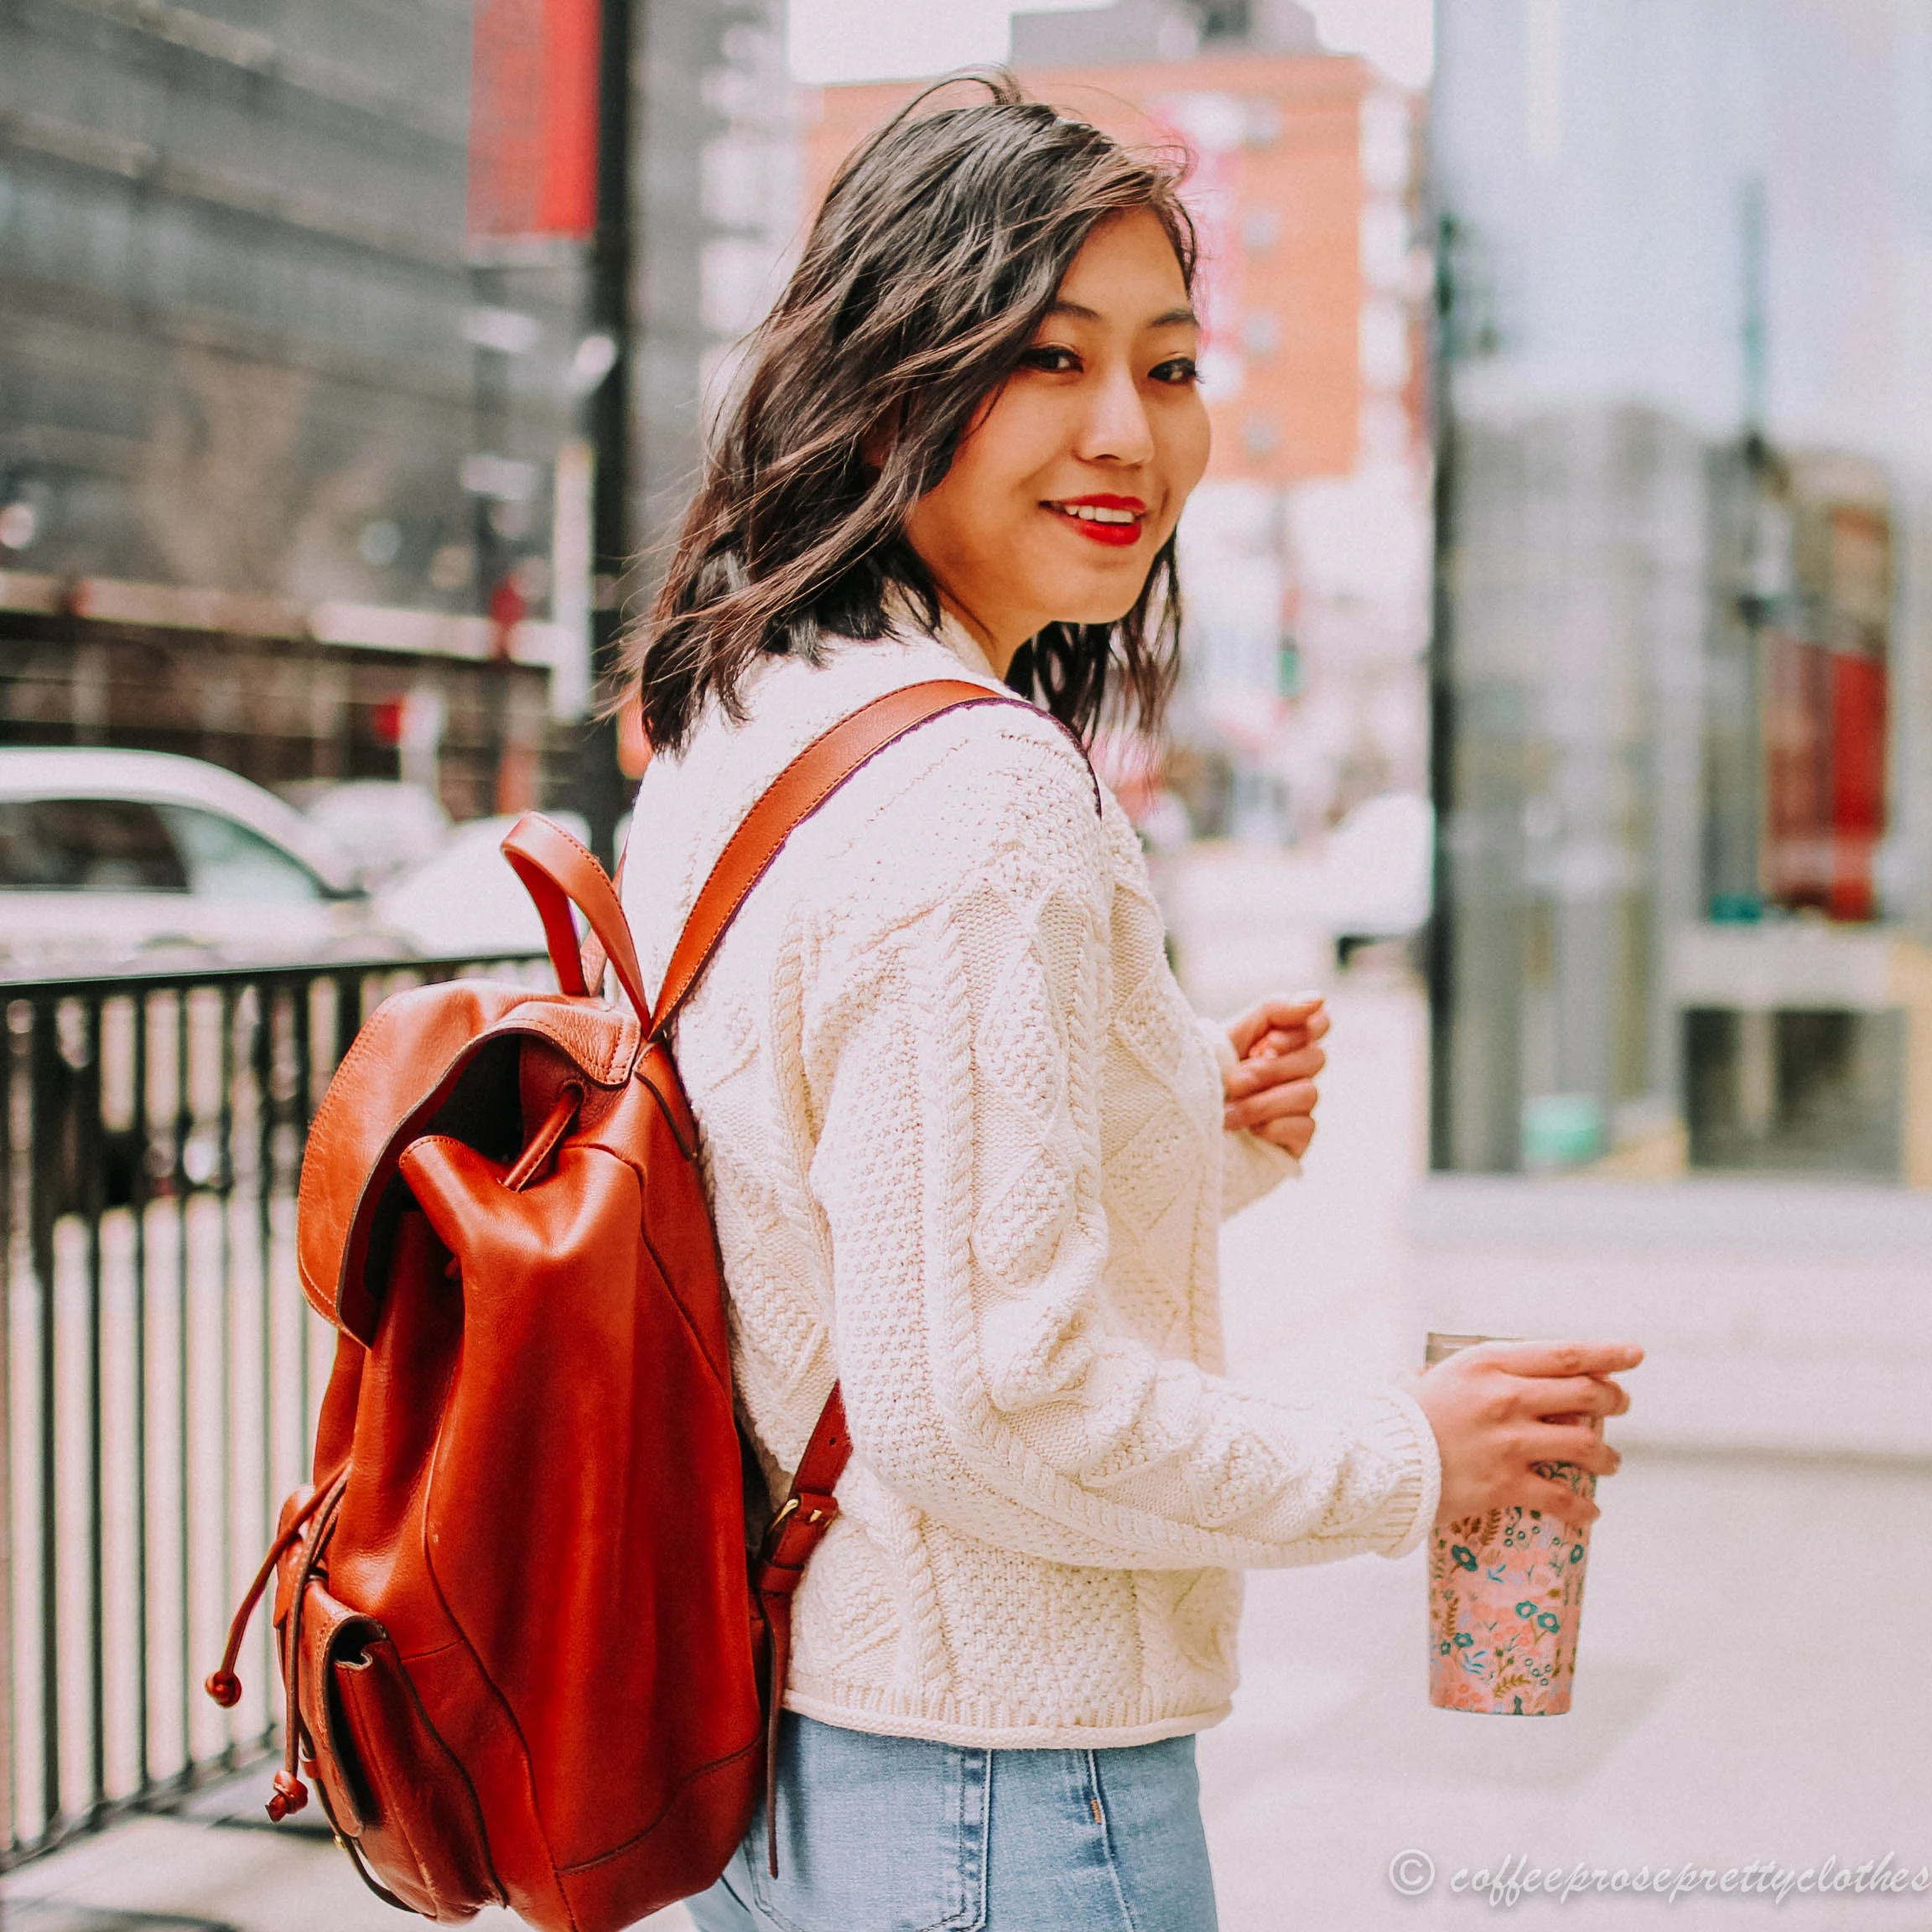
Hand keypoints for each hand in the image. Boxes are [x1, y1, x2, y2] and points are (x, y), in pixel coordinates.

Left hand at [1221, 994, 1328, 1157]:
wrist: (1180, 1122)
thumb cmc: (1207, 1073)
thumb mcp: (1232, 1035)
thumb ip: (1273, 1011)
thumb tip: (1318, 998)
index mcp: (1285, 1040)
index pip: (1320, 1022)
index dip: (1299, 1030)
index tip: (1265, 1043)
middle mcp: (1298, 1071)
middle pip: (1315, 1058)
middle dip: (1269, 1070)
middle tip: (1234, 1081)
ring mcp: (1300, 1106)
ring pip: (1309, 1094)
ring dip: (1262, 1102)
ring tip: (1227, 1113)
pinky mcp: (1298, 1139)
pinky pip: (1305, 1127)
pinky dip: (1271, 1127)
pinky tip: (1248, 1133)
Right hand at [1399, 1340, 1641, 1530]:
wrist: (1376, 1460)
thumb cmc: (1399, 1416)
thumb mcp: (1433, 1377)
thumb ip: (1461, 1374)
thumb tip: (1461, 1373)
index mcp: (1489, 1363)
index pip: (1565, 1354)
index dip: (1607, 1354)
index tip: (1634, 1354)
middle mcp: (1506, 1397)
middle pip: (1586, 1395)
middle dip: (1614, 1400)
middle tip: (1620, 1405)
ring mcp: (1509, 1442)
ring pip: (1585, 1445)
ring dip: (1606, 1455)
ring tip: (1610, 1462)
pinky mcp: (1505, 1483)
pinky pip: (1561, 1498)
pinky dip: (1582, 1508)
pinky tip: (1591, 1513)